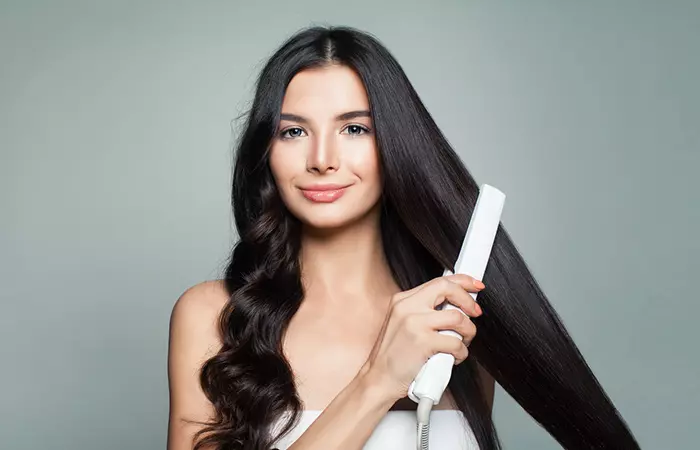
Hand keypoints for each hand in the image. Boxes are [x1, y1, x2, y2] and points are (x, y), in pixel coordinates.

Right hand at [360, 274, 484, 401]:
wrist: (378, 379)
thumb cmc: (393, 356)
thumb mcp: (402, 324)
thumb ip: (424, 311)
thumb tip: (457, 305)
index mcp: (402, 300)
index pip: (438, 281)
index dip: (463, 281)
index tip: (476, 286)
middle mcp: (407, 307)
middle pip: (448, 289)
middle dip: (468, 301)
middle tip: (475, 313)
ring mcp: (414, 323)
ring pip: (457, 317)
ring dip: (468, 332)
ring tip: (462, 343)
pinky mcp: (422, 342)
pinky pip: (455, 342)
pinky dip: (461, 352)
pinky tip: (453, 357)